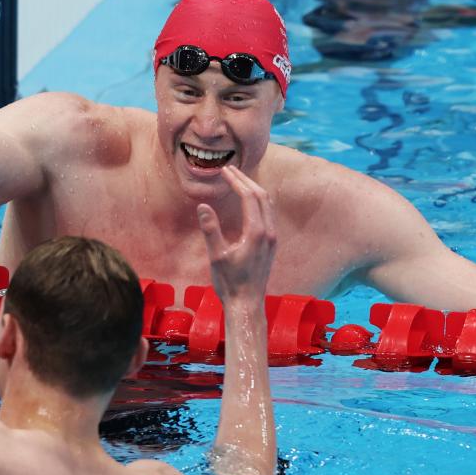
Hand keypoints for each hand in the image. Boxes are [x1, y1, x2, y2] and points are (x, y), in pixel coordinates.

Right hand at [196, 166, 276, 304]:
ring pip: (268, 204)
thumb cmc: (230, 283)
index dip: (236, 181)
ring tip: (239, 180)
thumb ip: (211, 229)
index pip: (248, 197)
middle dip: (246, 180)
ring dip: (254, 189)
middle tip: (230, 170)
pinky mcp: (271, 244)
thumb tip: (203, 206)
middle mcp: (268, 232)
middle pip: (261, 196)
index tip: (224, 171)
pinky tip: (249, 202)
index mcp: (256, 232)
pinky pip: (268, 214)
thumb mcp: (216, 256)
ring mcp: (272, 238)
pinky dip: (259, 201)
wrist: (247, 304)